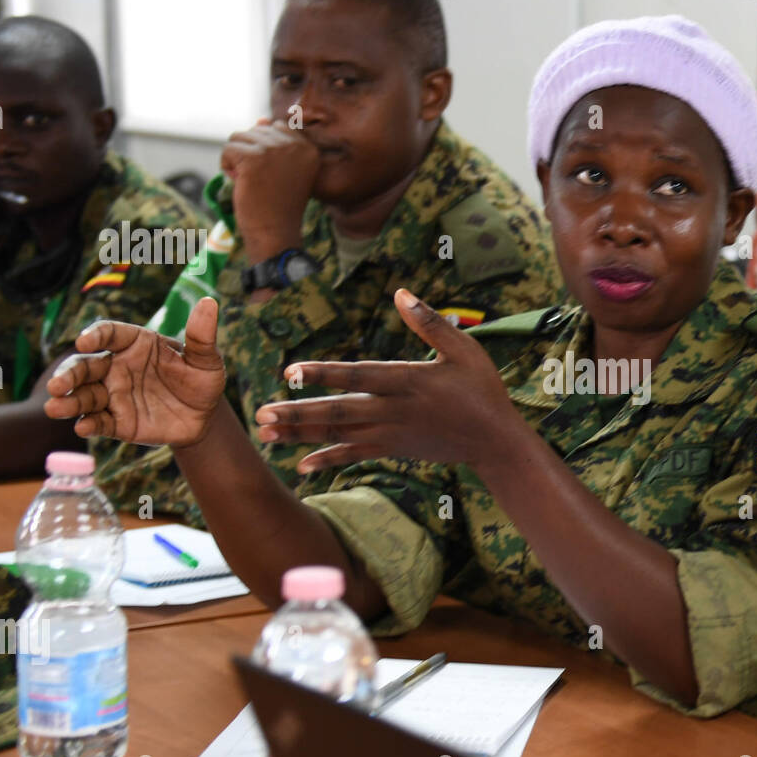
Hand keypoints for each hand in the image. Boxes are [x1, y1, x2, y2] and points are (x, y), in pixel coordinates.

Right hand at [43, 298, 227, 446]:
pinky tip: (82, 427)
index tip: (85, 341)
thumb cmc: (202, 380)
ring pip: (85, 395)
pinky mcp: (118, 421)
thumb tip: (209, 303)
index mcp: (135, 344)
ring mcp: (115, 395)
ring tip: (54, 407)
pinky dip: (89, 424)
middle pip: (86, 366)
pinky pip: (100, 422)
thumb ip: (202, 336)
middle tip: (56, 384)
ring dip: (68, 401)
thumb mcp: (207, 360)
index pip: (110, 334)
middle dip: (69, 374)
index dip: (96, 335)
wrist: (204, 417)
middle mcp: (117, 367)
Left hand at [220, 118, 318, 260]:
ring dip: (237, 159)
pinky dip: (227, 166)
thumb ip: (275, 142)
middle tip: (261, 181)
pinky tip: (240, 182)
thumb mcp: (284, 171)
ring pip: (239, 138)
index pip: (276, 128)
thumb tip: (261, 119)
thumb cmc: (279, 205)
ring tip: (251, 182)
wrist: (275, 232)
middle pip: (255, 131)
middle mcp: (295, 145)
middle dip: (249, 155)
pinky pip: (228, 149)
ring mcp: (275, 150)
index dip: (264, 150)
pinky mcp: (254, 157)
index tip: (271, 174)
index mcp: (308, 148)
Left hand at [253, 289, 519, 471]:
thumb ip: (430, 322)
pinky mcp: (393, 448)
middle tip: (262, 414)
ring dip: (301, 434)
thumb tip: (401, 293)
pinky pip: (355, 454)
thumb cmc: (482, 390)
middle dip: (298, 413)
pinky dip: (328, 459)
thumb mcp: (464, 350)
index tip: (292, 371)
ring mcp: (391, 433)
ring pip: (339, 435)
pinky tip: (301, 464)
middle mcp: (394, 410)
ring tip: (267, 433)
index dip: (324, 374)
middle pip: (338, 412)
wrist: (495, 441)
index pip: (359, 376)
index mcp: (409, 381)